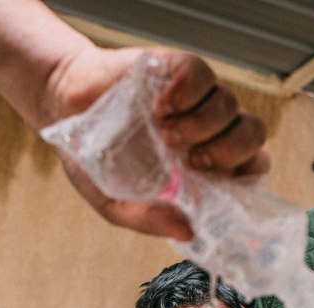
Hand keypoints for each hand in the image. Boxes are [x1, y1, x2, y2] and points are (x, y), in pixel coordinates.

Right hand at [47, 47, 269, 239]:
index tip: (220, 188)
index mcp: (202, 166)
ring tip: (162, 134)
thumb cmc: (93, 159)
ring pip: (230, 106)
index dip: (245, 178)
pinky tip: (160, 107)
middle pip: (251, 136)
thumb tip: (187, 232)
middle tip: (192, 160)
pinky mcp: (175, 69)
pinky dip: (187, 92)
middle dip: (229, 151)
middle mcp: (206, 131)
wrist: (62, 111)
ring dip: (201, 125)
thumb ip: (148, 220)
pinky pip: (202, 75)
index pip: (250, 168)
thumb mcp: (114, 203)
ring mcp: (193, 100)